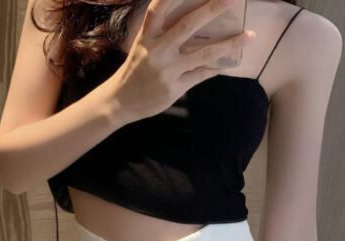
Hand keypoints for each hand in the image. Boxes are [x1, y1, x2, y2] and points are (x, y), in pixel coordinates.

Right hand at [105, 0, 255, 122]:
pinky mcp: (175, 87)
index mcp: (147, 37)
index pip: (160, 8)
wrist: (120, 102)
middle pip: (188, 25)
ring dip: (230, 44)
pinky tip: (229, 61)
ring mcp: (167, 70)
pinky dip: (217, 67)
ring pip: (204, 54)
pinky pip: (201, 74)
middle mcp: (157, 51)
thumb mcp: (142, 48)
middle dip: (212, 9)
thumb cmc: (134, 71)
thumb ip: (161, 34)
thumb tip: (194, 22)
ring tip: (250, 35)